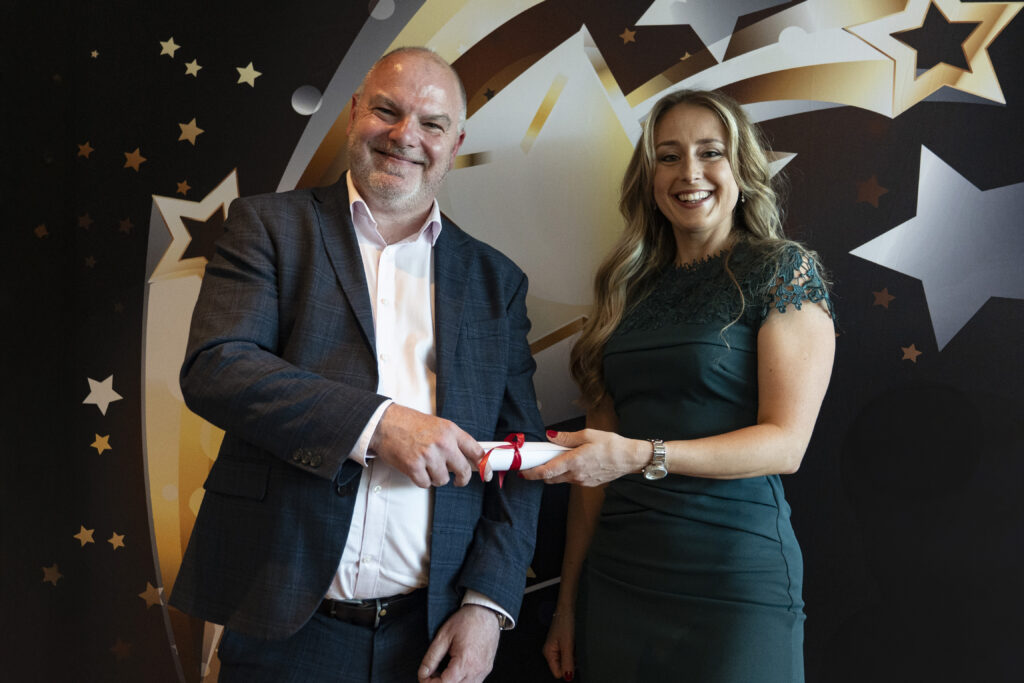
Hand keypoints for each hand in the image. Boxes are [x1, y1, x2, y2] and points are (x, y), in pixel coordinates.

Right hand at [370, 404, 485, 487]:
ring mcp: (428, 456)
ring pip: (443, 480)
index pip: (476, 451)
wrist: (384, 424)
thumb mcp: (438, 426)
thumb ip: (454, 441)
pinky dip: (421, 480)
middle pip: (463, 470)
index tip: (486, 473)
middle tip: (458, 480)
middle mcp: (442, 443)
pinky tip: (416, 469)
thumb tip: (469, 459)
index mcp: (451, 431)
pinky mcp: (414, 467)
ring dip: (436, 477)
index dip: (484, 465)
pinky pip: (425, 484)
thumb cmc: (409, 424)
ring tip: (426, 466)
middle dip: (462, 478)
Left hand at [418, 604, 500, 682]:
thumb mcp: (443, 636)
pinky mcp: (487, 669)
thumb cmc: (467, 620)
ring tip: (443, 671)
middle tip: (431, 674)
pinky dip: (461, 681)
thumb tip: (423, 673)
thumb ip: (431, 657)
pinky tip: (454, 671)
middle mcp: (477, 670)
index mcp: (465, 662)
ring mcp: (484, 671)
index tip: (424, 677)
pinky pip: (473, 682)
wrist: (486, 611)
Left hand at [520, 429, 644, 486]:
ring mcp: (582, 481)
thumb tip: (550, 436)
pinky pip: (572, 480)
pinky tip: (572, 462)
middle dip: (541, 472)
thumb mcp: (588, 435)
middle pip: (550, 478)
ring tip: (558, 458)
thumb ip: (566, 438)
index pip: (546, 472)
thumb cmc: (612, 445)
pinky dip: (566, 473)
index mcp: (574, 462)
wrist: (630, 458)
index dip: (531, 473)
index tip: (522, 471)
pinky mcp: (588, 483)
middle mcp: (576, 475)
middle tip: (536, 462)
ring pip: (561, 479)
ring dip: (555, 472)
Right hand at [542, 609, 575, 679]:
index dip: (567, 669)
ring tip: (575, 645)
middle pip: (563, 667)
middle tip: (574, 650)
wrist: (567, 608)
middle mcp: (551, 651)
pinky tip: (575, 642)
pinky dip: (575, 650)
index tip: (573, 661)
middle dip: (571, 662)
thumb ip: (568, 662)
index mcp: (549, 653)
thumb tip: (568, 677)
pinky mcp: (563, 643)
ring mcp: (557, 647)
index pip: (557, 673)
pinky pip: (570, 654)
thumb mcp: (567, 645)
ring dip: (574, 656)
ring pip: (568, 661)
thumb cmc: (564, 622)